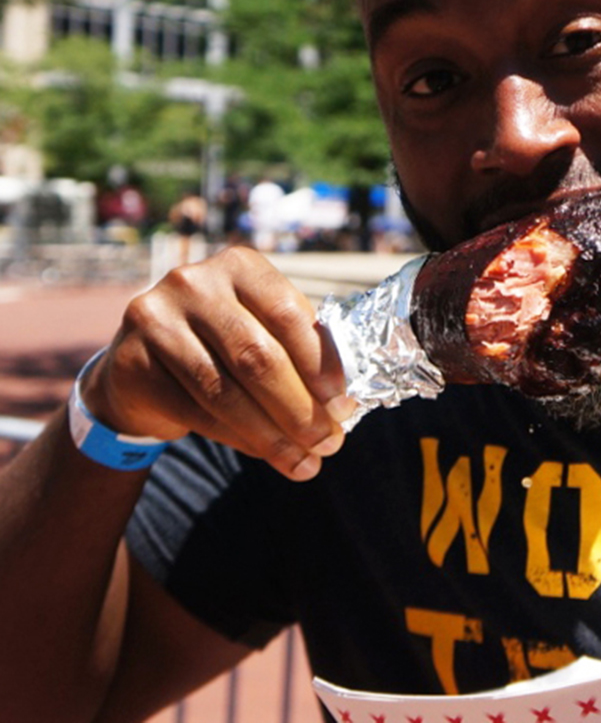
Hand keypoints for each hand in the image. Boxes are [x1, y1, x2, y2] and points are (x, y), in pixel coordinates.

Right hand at [81, 246, 354, 480]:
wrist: (139, 367)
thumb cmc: (221, 346)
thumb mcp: (259, 327)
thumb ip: (297, 348)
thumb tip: (343, 401)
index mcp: (238, 265)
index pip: (287, 313)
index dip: (320, 362)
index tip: (343, 404)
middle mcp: (193, 283)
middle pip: (257, 355)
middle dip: (300, 407)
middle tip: (329, 442)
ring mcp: (156, 319)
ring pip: (226, 391)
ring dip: (273, 434)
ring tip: (305, 461)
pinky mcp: (132, 362)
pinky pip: (196, 412)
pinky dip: (239, 439)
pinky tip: (266, 454)